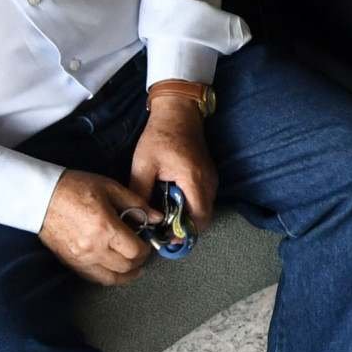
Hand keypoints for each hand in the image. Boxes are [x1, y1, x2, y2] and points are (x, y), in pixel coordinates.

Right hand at [38, 169, 153, 284]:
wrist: (40, 196)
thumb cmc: (74, 188)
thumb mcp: (110, 188)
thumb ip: (136, 204)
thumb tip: (156, 217)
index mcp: (105, 228)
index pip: (135, 251)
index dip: (147, 249)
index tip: (147, 242)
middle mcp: (93, 247)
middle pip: (126, 266)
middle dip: (139, 260)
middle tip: (141, 250)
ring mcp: (80, 258)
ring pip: (111, 278)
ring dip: (126, 274)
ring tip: (133, 266)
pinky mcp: (70, 262)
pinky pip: (93, 277)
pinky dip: (108, 276)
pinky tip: (113, 268)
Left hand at [128, 99, 216, 227]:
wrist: (178, 113)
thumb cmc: (159, 137)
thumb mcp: (143, 164)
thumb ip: (140, 192)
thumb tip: (139, 216)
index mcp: (193, 180)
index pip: (198, 218)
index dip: (184, 232)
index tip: (166, 239)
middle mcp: (208, 182)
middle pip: (203, 217)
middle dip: (184, 228)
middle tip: (163, 232)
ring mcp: (211, 179)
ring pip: (204, 209)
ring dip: (188, 218)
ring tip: (165, 220)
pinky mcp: (209, 176)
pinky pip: (203, 199)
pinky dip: (191, 208)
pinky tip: (172, 205)